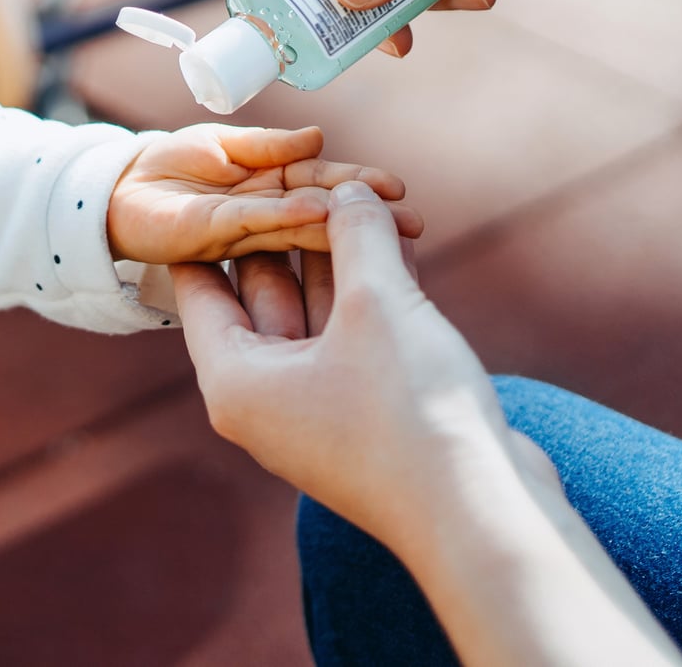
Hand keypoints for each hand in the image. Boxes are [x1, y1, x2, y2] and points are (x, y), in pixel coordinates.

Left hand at [105, 126, 415, 261]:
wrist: (117, 190)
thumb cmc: (171, 167)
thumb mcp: (225, 144)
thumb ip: (269, 145)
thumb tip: (318, 136)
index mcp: (272, 186)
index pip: (322, 183)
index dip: (359, 186)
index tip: (399, 189)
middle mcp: (264, 213)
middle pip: (320, 210)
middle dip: (366, 217)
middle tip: (415, 223)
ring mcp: (241, 230)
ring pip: (297, 224)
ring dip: (339, 223)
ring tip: (383, 224)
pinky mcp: (210, 236)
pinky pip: (253, 223)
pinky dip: (286, 216)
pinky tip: (317, 211)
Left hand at [175, 184, 681, 665]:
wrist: (481, 512)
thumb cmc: (408, 410)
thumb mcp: (375, 302)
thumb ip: (356, 235)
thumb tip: (348, 189)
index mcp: (236, 379)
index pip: (200, 287)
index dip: (213, 227)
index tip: (219, 177)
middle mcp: (266, 397)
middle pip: (264, 293)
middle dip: (290, 229)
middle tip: (301, 168)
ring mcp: (318, 408)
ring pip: (319, 311)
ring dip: (342, 256)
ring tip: (359, 192)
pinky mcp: (369, 412)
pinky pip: (358, 336)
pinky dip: (373, 290)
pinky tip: (399, 240)